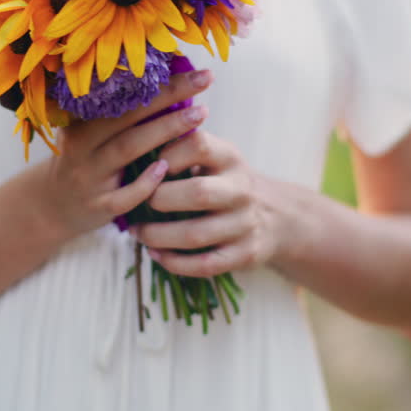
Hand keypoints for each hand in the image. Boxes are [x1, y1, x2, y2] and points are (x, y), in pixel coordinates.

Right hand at [37, 69, 214, 237]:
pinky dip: (143, 183)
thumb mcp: (89, 135)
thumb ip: (120, 115)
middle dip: (168, 97)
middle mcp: (82, 146)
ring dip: (164, 130)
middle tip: (204, 81)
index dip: (159, 82)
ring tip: (200, 114)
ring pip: (127, 149)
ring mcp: (89, 177)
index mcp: (82, 123)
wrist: (53, 206)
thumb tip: (172, 84)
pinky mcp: (98, 206)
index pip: (123, 97)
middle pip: (128, 118)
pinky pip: (123, 195)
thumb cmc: (85, 162)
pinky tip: (164, 168)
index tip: (195, 70)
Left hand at [135, 128, 278, 277]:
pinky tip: (156, 254)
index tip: (149, 166)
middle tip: (138, 203)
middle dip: (159, 199)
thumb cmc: (224, 181)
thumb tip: (135, 146)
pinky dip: (173, 262)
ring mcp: (244, 224)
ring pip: (195, 235)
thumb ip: (182, 149)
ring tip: (137, 232)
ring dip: (157, 236)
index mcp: (230, 158)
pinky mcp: (244, 254)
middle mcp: (241, 189)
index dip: (168, 154)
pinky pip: (203, 265)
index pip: (199, 145)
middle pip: (198, 193)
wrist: (275, 215)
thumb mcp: (214, 157)